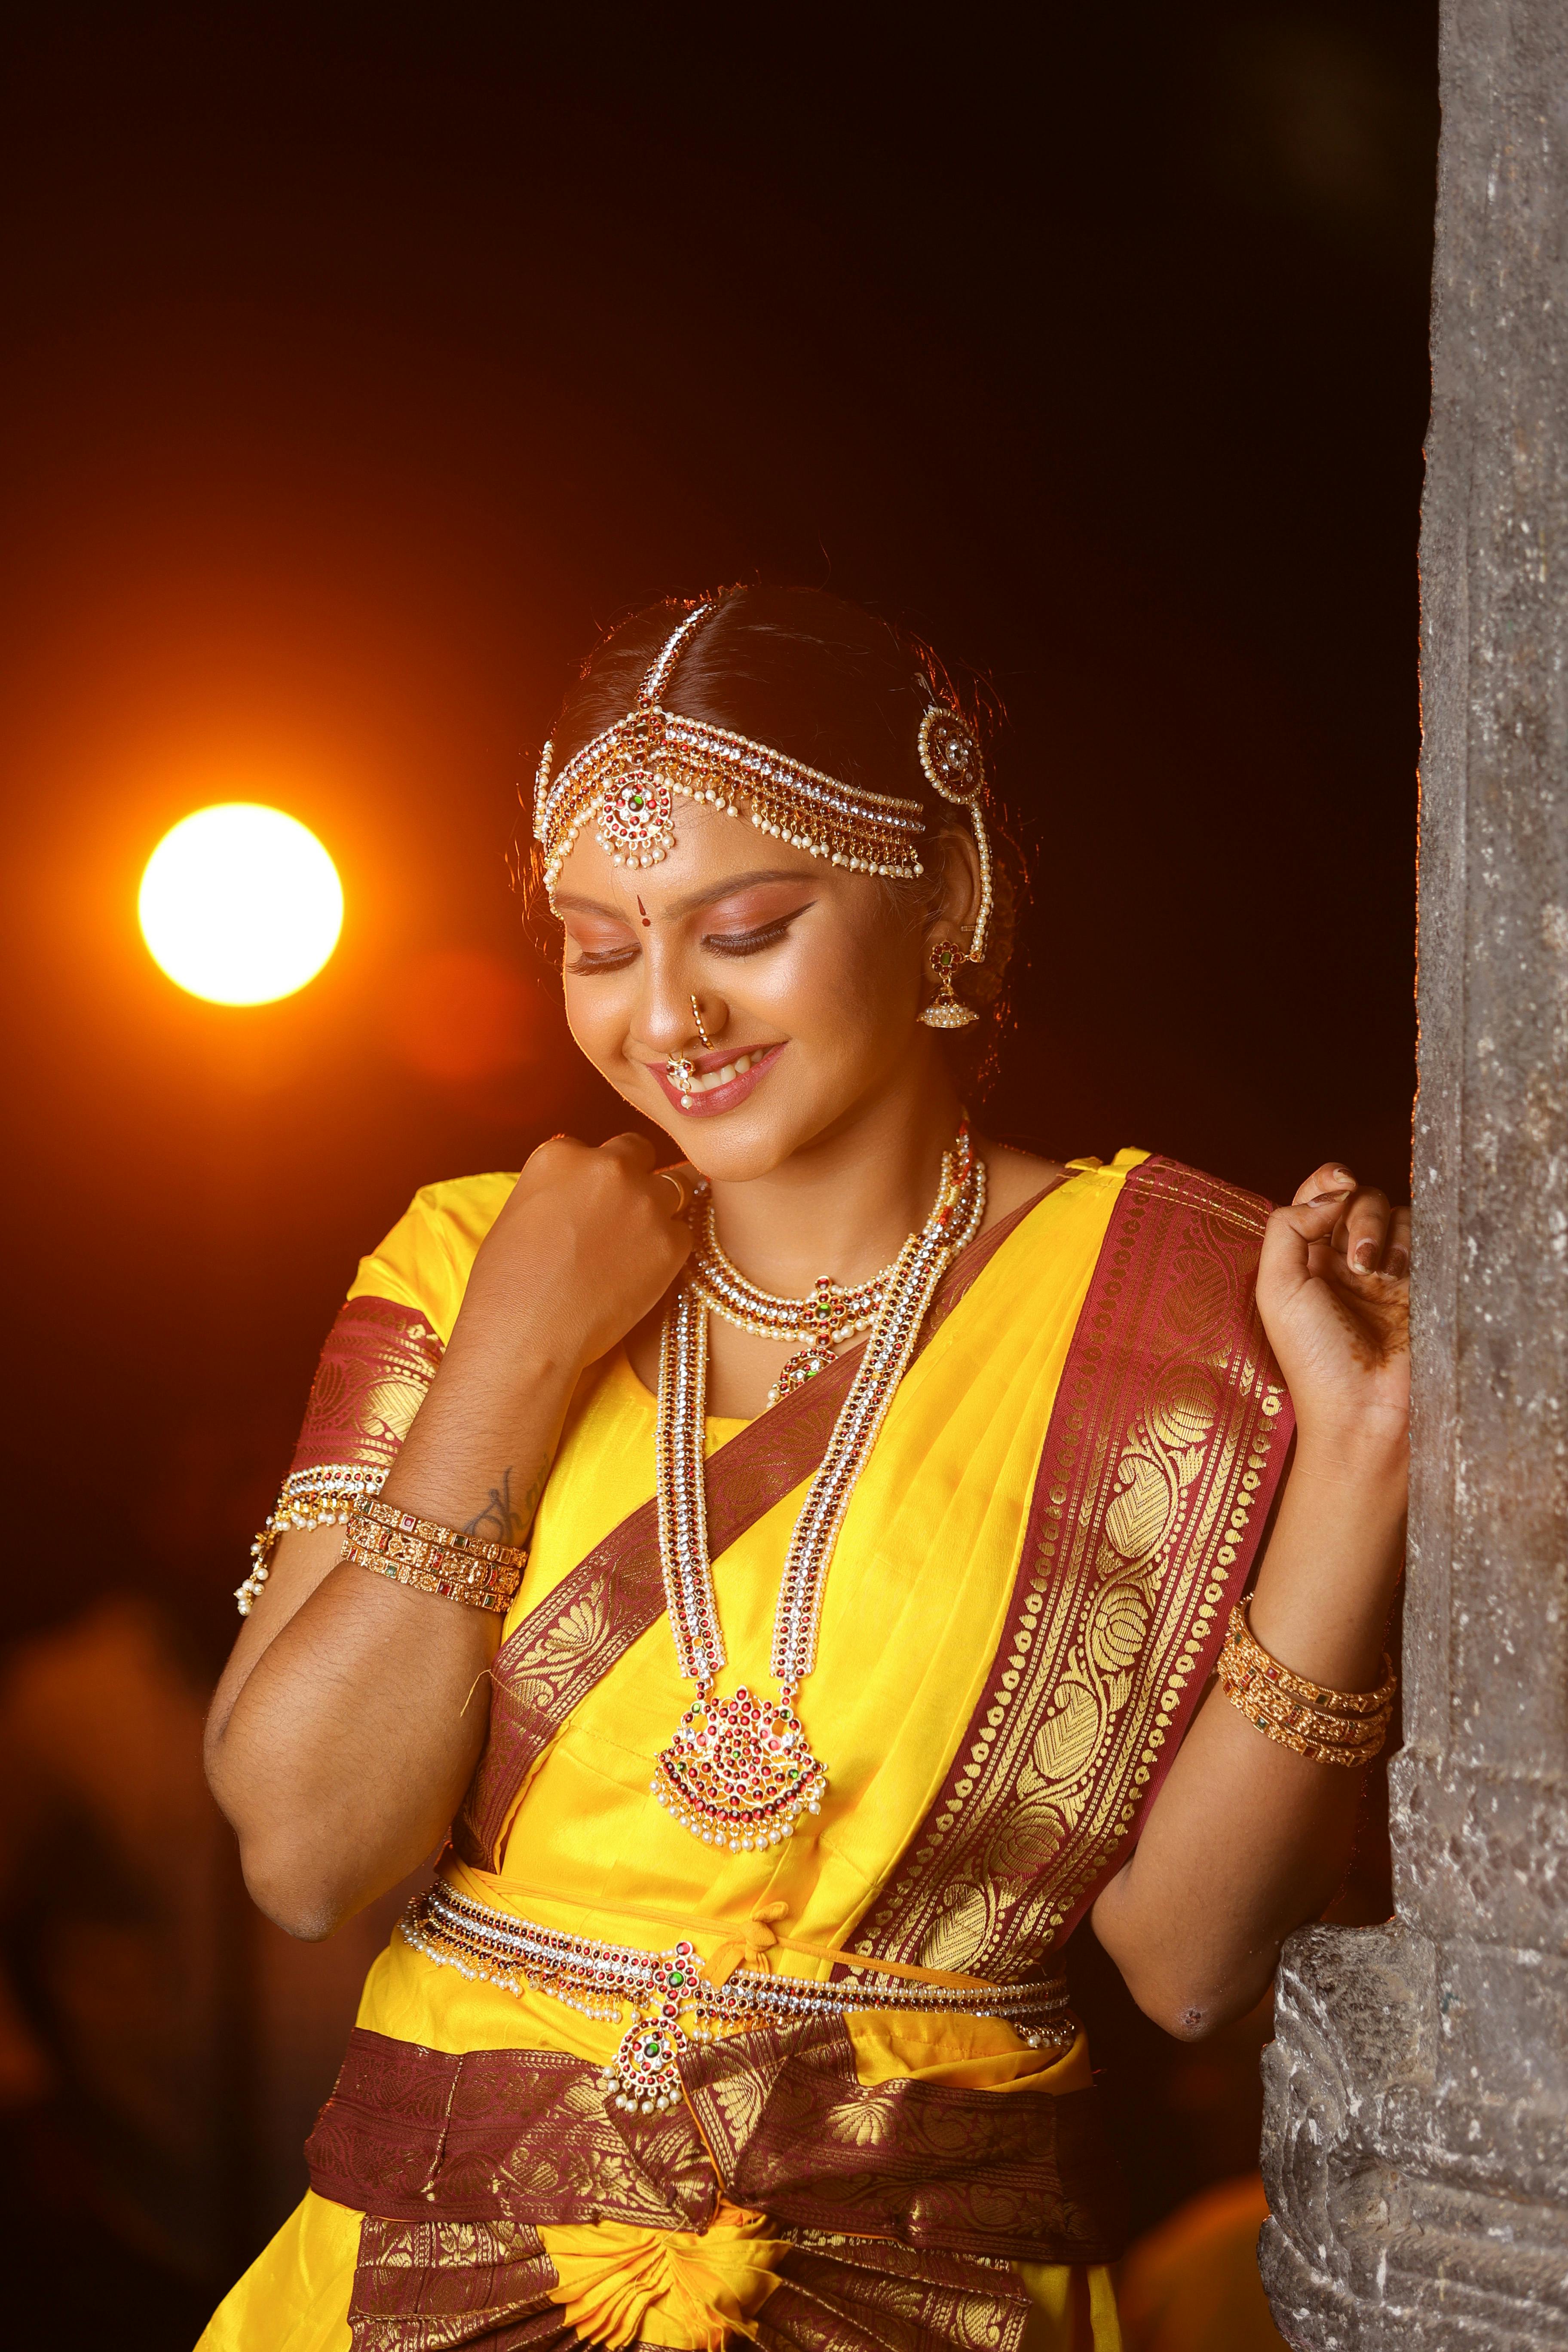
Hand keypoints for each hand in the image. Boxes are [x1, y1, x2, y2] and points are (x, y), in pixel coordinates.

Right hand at [446, 1132, 694, 1386]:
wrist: (527, 1333)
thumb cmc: (507, 1285)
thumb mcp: (520, 1214)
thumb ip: (558, 1190)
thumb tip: (581, 1196)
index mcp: (562, 1154)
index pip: (592, 1149)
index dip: (594, 1177)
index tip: (589, 1201)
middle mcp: (608, 1166)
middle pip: (638, 1151)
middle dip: (635, 1174)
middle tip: (624, 1211)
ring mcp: (645, 1202)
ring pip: (674, 1185)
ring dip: (662, 1205)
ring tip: (642, 1239)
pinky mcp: (671, 1242)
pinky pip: (683, 1234)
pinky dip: (670, 1249)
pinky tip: (645, 1273)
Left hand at [1255, 1161, 1409, 1459]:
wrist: (1365, 1412)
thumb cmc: (1314, 1359)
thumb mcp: (1276, 1289)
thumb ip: (1288, 1227)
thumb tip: (1331, 1193)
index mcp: (1304, 1258)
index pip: (1317, 1196)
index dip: (1329, 1180)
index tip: (1340, 1184)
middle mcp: (1343, 1261)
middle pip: (1358, 1198)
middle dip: (1360, 1212)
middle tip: (1358, 1258)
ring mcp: (1384, 1272)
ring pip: (1394, 1213)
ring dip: (1384, 1231)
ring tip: (1375, 1274)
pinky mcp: (1420, 1286)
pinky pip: (1423, 1239)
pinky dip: (1411, 1245)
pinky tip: (1398, 1278)